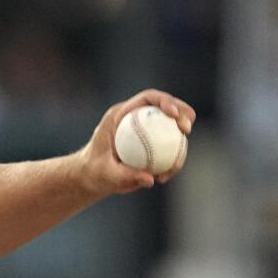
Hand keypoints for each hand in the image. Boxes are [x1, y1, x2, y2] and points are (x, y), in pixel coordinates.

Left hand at [77, 89, 195, 194]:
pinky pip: (168, 146)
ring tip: (179, 162)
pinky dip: (173, 158)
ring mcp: (145, 130)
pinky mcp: (151, 143)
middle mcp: (135, 118)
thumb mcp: (104, 174)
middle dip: (183, 112)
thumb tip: (150, 178)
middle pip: (165, 107)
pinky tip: (169, 173)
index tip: (174, 115)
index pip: (147, 98)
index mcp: (121, 115)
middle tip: (186, 129)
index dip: (165, 101)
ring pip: (171, 127)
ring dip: (182, 140)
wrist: (90, 177)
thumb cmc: (93, 172)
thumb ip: (124, 176)